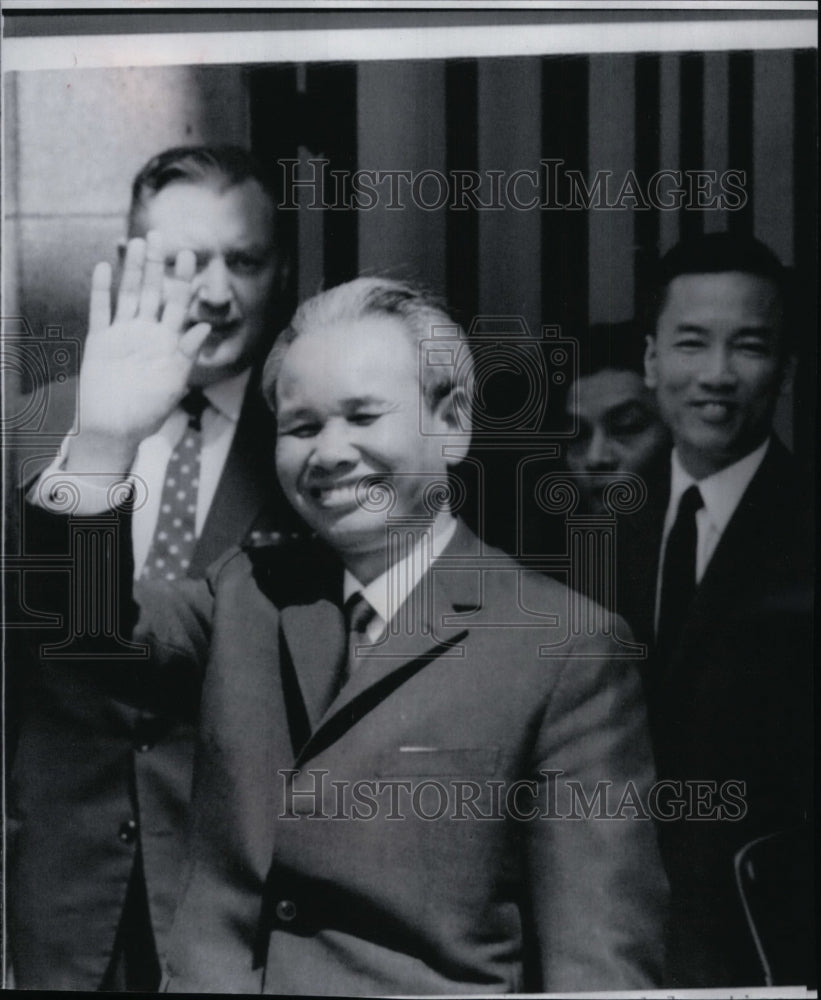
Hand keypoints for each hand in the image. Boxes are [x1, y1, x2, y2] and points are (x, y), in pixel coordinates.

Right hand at [66, 232, 210, 474]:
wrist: (115, 429)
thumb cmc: (149, 411)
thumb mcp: (174, 381)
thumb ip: (187, 352)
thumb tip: (205, 325)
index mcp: (168, 341)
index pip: (179, 304)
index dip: (184, 280)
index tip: (190, 254)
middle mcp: (146, 333)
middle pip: (153, 291)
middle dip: (157, 265)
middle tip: (160, 235)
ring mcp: (122, 334)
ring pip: (128, 294)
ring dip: (132, 270)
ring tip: (136, 243)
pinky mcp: (99, 341)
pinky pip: (100, 310)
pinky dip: (101, 289)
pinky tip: (105, 267)